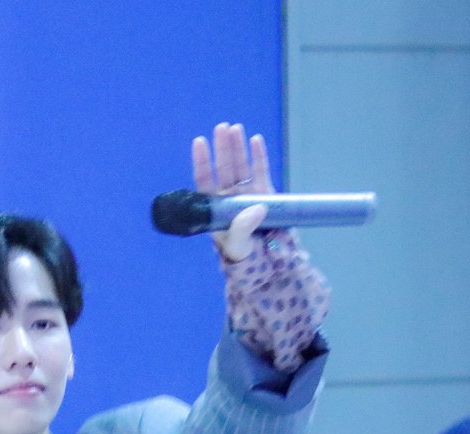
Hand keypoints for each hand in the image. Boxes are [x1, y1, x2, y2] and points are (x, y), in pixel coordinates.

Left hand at [191, 122, 273, 261]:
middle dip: (222, 149)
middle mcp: (230, 199)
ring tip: (235, 128)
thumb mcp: (237, 249)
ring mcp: (248, 196)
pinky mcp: (267, 196)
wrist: (270, 269)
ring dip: (238, 147)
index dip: (202, 162)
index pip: (205, 182)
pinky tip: (255, 140)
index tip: (199, 142)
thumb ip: (242, 230)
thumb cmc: (246, 262)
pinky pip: (261, 172)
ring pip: (242, 167)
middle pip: (224, 169)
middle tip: (221, 128)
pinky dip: (259, 156)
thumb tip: (256, 207)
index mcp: (215, 210)